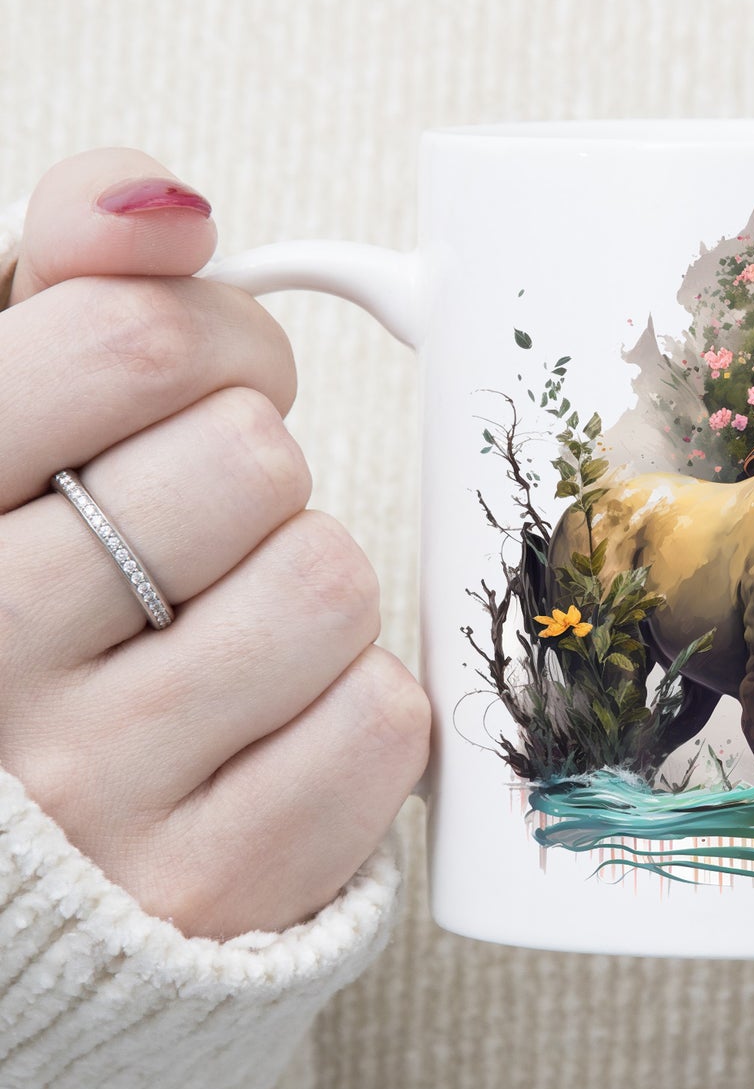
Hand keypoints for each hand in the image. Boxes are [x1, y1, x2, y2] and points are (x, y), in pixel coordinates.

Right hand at [0, 148, 428, 938]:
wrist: (33, 857)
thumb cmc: (33, 599)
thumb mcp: (8, 423)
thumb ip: (68, 286)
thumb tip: (167, 201)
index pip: (130, 343)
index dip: (210, 340)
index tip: (198, 383)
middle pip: (251, 459)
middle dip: (253, 470)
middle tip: (202, 526)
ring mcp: (94, 792)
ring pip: (328, 581)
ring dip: (305, 587)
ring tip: (223, 631)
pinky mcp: (212, 886)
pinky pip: (381, 721)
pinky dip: (352, 707)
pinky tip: (265, 726)